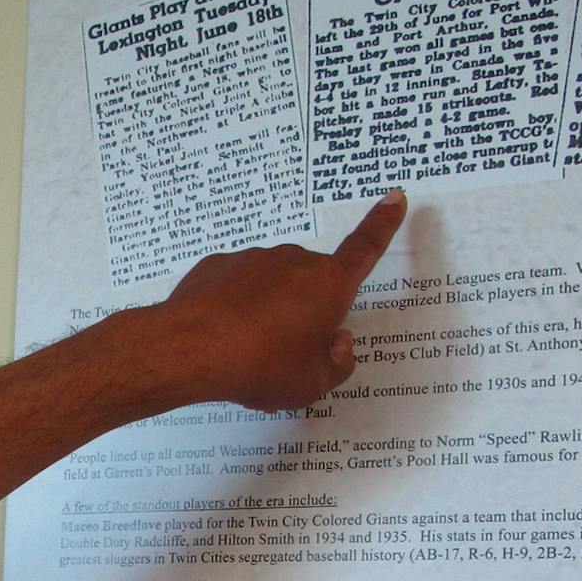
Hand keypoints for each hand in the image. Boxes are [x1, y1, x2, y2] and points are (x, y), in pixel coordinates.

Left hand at [153, 190, 405, 412]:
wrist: (187, 350)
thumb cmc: (259, 365)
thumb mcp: (313, 382)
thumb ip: (338, 362)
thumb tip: (338, 341)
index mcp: (329, 283)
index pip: (365, 247)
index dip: (383, 224)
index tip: (394, 198)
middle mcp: (293, 261)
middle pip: (310, 283)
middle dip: (304, 311)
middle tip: (283, 352)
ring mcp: (252, 259)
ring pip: (270, 285)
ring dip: (266, 310)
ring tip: (245, 350)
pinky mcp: (216, 266)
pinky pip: (235, 287)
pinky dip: (232, 307)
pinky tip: (220, 334)